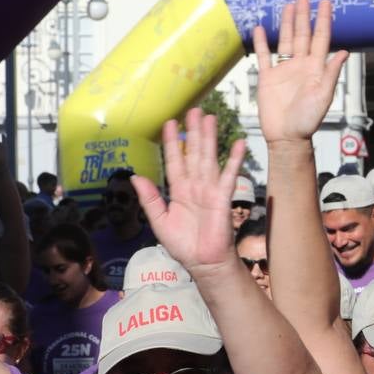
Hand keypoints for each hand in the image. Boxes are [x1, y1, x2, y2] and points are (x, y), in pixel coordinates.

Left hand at [131, 108, 245, 273]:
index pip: (174, 161)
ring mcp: (210, 190)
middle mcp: (195, 185)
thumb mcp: (159, 221)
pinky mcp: (223, 197)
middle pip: (193, 153)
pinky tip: (238, 143)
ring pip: (208, 158)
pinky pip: (228, 175)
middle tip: (193, 111)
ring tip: (209, 118)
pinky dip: (233, 159)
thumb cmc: (182, 245)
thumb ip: (149, 199)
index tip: (169, 123)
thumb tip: (135, 176)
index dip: (170, 143)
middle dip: (192, 132)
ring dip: (209, 138)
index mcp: (178, 191)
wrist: (203, 262)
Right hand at [252, 0, 349, 142]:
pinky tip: (259, 29)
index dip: (323, 20)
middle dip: (304, 15)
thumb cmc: (308, 121)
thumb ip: (331, 73)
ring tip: (288, 5)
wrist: (287, 137)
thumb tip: (344, 52)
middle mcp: (301, 65)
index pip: (321, 39)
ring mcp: (283, 70)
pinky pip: (263, 56)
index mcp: (316, 68)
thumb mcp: (323, 96)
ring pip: (284, 41)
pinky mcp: (267, 78)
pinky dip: (261, 43)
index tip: (325, 3)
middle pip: (302, 34)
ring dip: (286, 23)